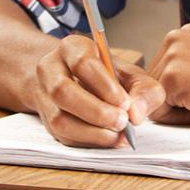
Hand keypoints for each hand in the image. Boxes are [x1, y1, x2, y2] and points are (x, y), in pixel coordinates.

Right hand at [29, 34, 164, 146]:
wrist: (80, 82)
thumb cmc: (108, 76)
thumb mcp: (130, 74)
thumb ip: (144, 89)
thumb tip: (137, 114)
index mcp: (71, 48)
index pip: (82, 63)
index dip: (105, 86)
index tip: (126, 104)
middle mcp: (51, 69)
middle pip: (63, 91)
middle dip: (96, 112)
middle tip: (122, 122)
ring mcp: (45, 96)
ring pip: (58, 118)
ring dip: (91, 132)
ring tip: (117, 135)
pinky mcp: (47, 120)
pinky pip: (62, 136)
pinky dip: (88, 142)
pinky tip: (108, 140)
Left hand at [147, 23, 189, 129]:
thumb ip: (181, 74)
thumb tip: (148, 98)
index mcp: (184, 34)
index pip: (161, 75)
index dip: (184, 93)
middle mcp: (174, 36)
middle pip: (154, 87)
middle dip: (179, 101)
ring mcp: (173, 55)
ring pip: (155, 101)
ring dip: (181, 110)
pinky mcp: (174, 77)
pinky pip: (159, 113)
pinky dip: (182, 119)